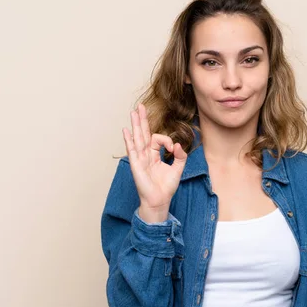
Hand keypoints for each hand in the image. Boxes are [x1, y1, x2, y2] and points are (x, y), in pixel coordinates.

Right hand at [122, 103, 187, 222]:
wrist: (159, 200)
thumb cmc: (166, 187)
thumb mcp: (178, 169)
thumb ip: (180, 156)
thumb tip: (178, 144)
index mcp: (154, 154)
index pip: (158, 139)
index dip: (166, 140)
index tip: (172, 149)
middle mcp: (145, 155)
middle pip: (143, 133)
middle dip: (142, 119)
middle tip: (140, 106)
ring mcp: (140, 159)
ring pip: (137, 138)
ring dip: (136, 125)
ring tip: (133, 112)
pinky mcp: (136, 165)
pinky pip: (132, 150)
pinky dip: (128, 140)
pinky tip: (126, 130)